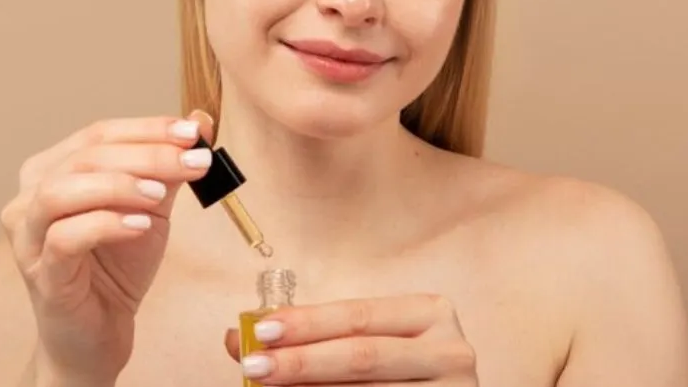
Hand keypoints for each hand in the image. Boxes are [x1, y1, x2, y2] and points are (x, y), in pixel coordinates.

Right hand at [0, 111, 214, 385]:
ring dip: (119, 185)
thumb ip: (169, 167)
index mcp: (52, 170)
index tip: (194, 132)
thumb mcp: (151, 208)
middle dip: (147, 154)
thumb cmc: (117, 266)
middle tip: (193, 160)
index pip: (98, 134)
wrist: (100, 331)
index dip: (147, 129)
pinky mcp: (40, 272)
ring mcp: (29, 235)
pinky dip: (105, 225)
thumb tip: (200, 120)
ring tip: (160, 195)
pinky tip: (140, 226)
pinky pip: (64, 238)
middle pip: (85, 157)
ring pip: (62, 191)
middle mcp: (30, 196)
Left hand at [223, 293, 478, 384]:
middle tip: (254, 367)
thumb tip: (236, 338)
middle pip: (363, 356)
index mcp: (431, 314)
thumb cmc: (399, 374)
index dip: (309, 323)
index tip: (260, 331)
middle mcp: (451, 352)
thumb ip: (314, 339)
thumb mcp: (369, 344)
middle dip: (302, 362)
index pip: (360, 316)